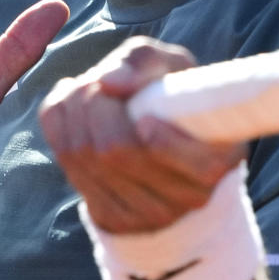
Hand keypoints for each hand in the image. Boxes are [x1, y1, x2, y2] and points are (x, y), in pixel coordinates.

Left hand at [39, 38, 247, 232]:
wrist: (158, 137)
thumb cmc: (170, 95)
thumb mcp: (169, 65)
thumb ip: (143, 61)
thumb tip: (107, 82)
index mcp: (219, 160)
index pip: (190, 163)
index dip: (159, 139)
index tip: (143, 115)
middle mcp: (189, 196)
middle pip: (116, 151)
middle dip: (95, 105)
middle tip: (94, 83)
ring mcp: (149, 214)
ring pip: (85, 159)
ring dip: (73, 114)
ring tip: (82, 91)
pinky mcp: (113, 218)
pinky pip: (68, 168)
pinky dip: (60, 131)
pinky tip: (71, 114)